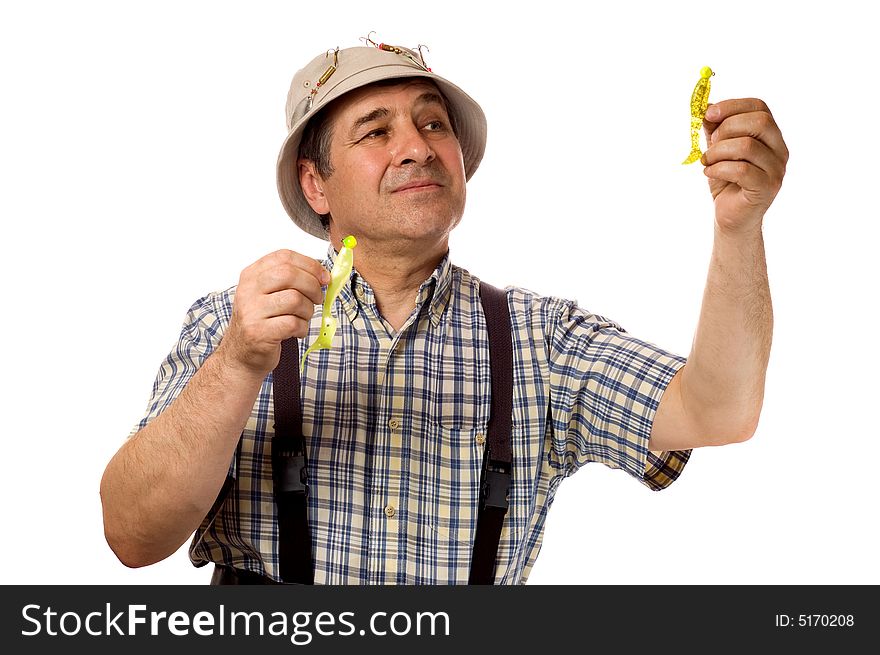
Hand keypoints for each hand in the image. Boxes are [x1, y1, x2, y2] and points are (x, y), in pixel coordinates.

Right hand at [218, 249, 329, 376]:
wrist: (240, 355)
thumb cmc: (260, 322)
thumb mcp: (267, 295)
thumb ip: (290, 282)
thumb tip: (323, 276)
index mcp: (251, 275)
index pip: (284, 257)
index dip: (310, 264)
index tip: (323, 277)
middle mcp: (248, 290)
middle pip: (289, 274)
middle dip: (313, 286)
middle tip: (318, 299)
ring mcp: (251, 312)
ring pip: (295, 299)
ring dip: (308, 311)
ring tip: (302, 318)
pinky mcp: (259, 333)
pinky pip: (293, 323)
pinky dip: (302, 328)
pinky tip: (296, 331)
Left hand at [701, 98, 788, 234]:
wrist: (730, 217)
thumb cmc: (726, 182)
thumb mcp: (718, 151)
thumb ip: (714, 129)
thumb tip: (706, 106)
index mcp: (770, 136)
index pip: (759, 107)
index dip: (733, 106)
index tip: (708, 113)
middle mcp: (779, 150)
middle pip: (759, 122)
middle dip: (726, 128)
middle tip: (710, 144)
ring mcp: (776, 170)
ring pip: (747, 146)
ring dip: (718, 152)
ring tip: (707, 162)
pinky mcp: (766, 188)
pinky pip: (741, 170)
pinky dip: (719, 168)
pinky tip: (710, 173)